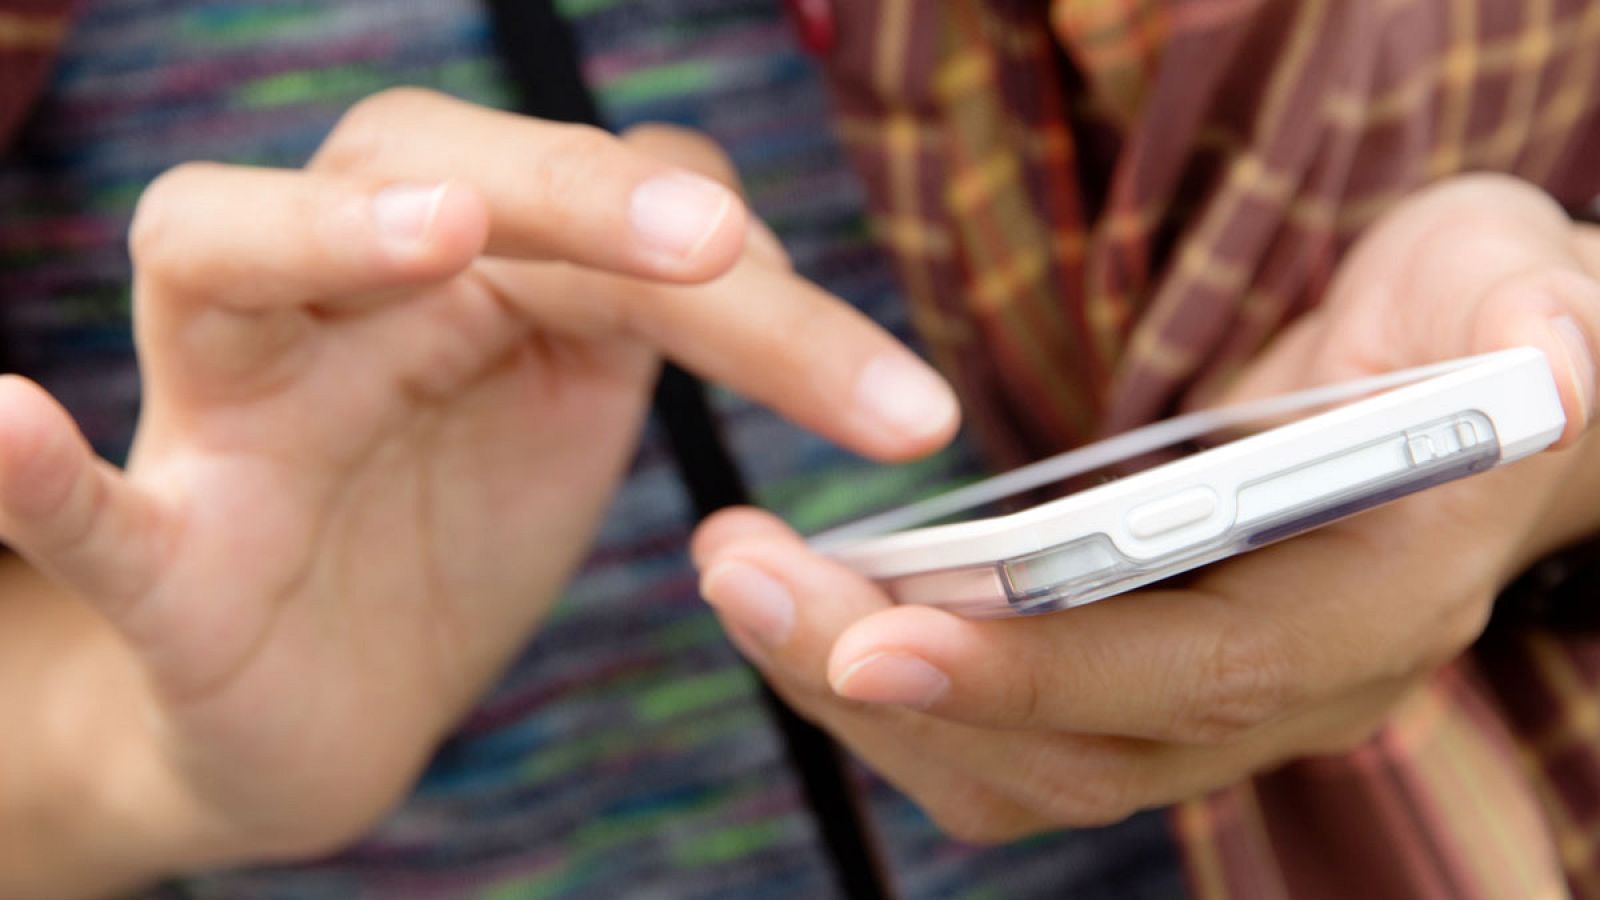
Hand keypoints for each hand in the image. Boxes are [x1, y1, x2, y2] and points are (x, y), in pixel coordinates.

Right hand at [0, 88, 959, 873]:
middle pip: (432, 173)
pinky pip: (88, 506)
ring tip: (433, 230)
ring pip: (222, 252)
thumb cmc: (443, 541)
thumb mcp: (571, 415)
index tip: (902, 410)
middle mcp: (341, 300)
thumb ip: (645, 324)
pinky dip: (29, 470)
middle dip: (577, 200)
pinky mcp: (169, 549)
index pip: (618, 227)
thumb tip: (755, 243)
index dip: (769, 307)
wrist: (323, 707)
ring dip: (325, 226)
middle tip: (708, 244)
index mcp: (465, 272)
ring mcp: (235, 414)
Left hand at [691, 174, 1599, 841]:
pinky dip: (888, 681)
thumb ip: (1542, 326)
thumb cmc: (1484, 320)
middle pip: (1068, 748)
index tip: (874, 633)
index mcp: (1376, 605)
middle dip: (885, 679)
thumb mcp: (1523, 284)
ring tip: (741, 573)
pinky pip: (999, 730)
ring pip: (1012, 764)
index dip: (1039, 670)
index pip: (1198, 674)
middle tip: (737, 575)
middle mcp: (1288, 689)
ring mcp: (1206, 698)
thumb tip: (1547, 364)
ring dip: (856, 687)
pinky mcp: (1140, 677)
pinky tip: (803, 598)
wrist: (1458, 385)